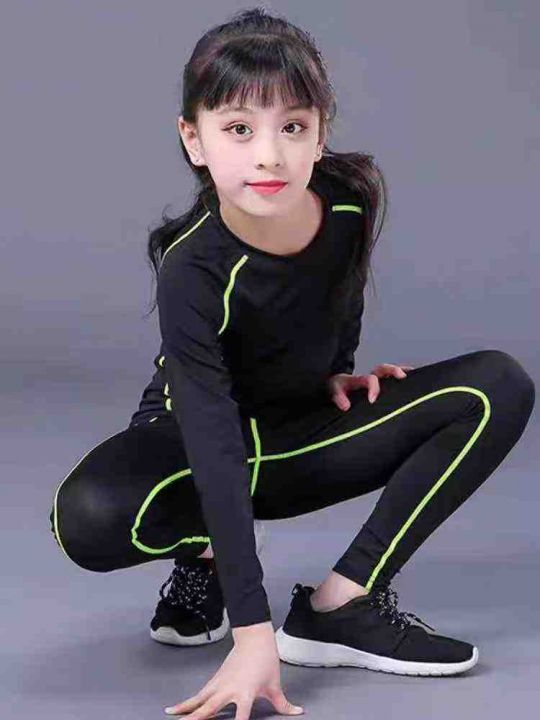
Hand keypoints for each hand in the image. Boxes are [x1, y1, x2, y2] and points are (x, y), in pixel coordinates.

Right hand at [164, 622, 303, 718]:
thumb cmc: (266, 661)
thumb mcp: (275, 684)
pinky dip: (187, 702)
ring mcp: (220, 684)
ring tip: (172, 717)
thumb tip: (298, 712)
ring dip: (186, 710)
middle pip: (210, 709)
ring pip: (200, 701)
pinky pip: (199, 694)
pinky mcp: (215, 680)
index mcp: (246, 693)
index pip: (240, 718)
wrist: (254, 638)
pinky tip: (175, 709)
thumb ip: (283, 703)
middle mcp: (230, 690)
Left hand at [327, 363, 414, 410]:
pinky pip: (392, 379)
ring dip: (402, 371)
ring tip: (415, 374)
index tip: (373, 400)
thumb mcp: (333, 390)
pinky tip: (415, 380)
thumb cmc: (336, 387)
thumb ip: (338, 397)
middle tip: (402, 377)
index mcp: (358, 380)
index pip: (369, 379)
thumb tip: (346, 406)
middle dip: (393, 370)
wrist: (335, 384)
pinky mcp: (380, 385)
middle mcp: (369, 377)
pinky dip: (404, 376)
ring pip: (390, 372)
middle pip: (383, 369)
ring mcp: (376, 380)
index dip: (373, 388)